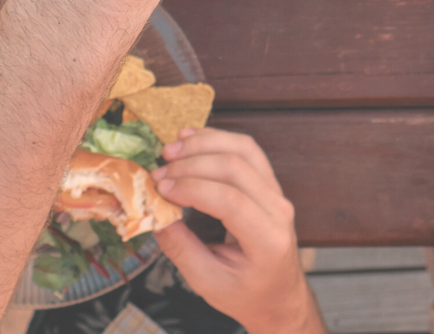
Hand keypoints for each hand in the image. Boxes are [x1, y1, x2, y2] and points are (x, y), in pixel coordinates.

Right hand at [153, 130, 323, 333]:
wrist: (278, 295)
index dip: (192, 188)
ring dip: (203, 143)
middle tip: (158, 172)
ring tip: (170, 150)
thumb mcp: (209, 283)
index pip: (231, 201)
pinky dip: (216, 138)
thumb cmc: (245, 293)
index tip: (160, 189)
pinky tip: (189, 138)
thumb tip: (154, 214)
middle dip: (191, 164)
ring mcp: (277, 192)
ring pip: (243, 149)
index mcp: (269, 241)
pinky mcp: (269, 181)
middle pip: (236, 168)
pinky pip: (246, 149)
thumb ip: (182, 250)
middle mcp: (279, 210)